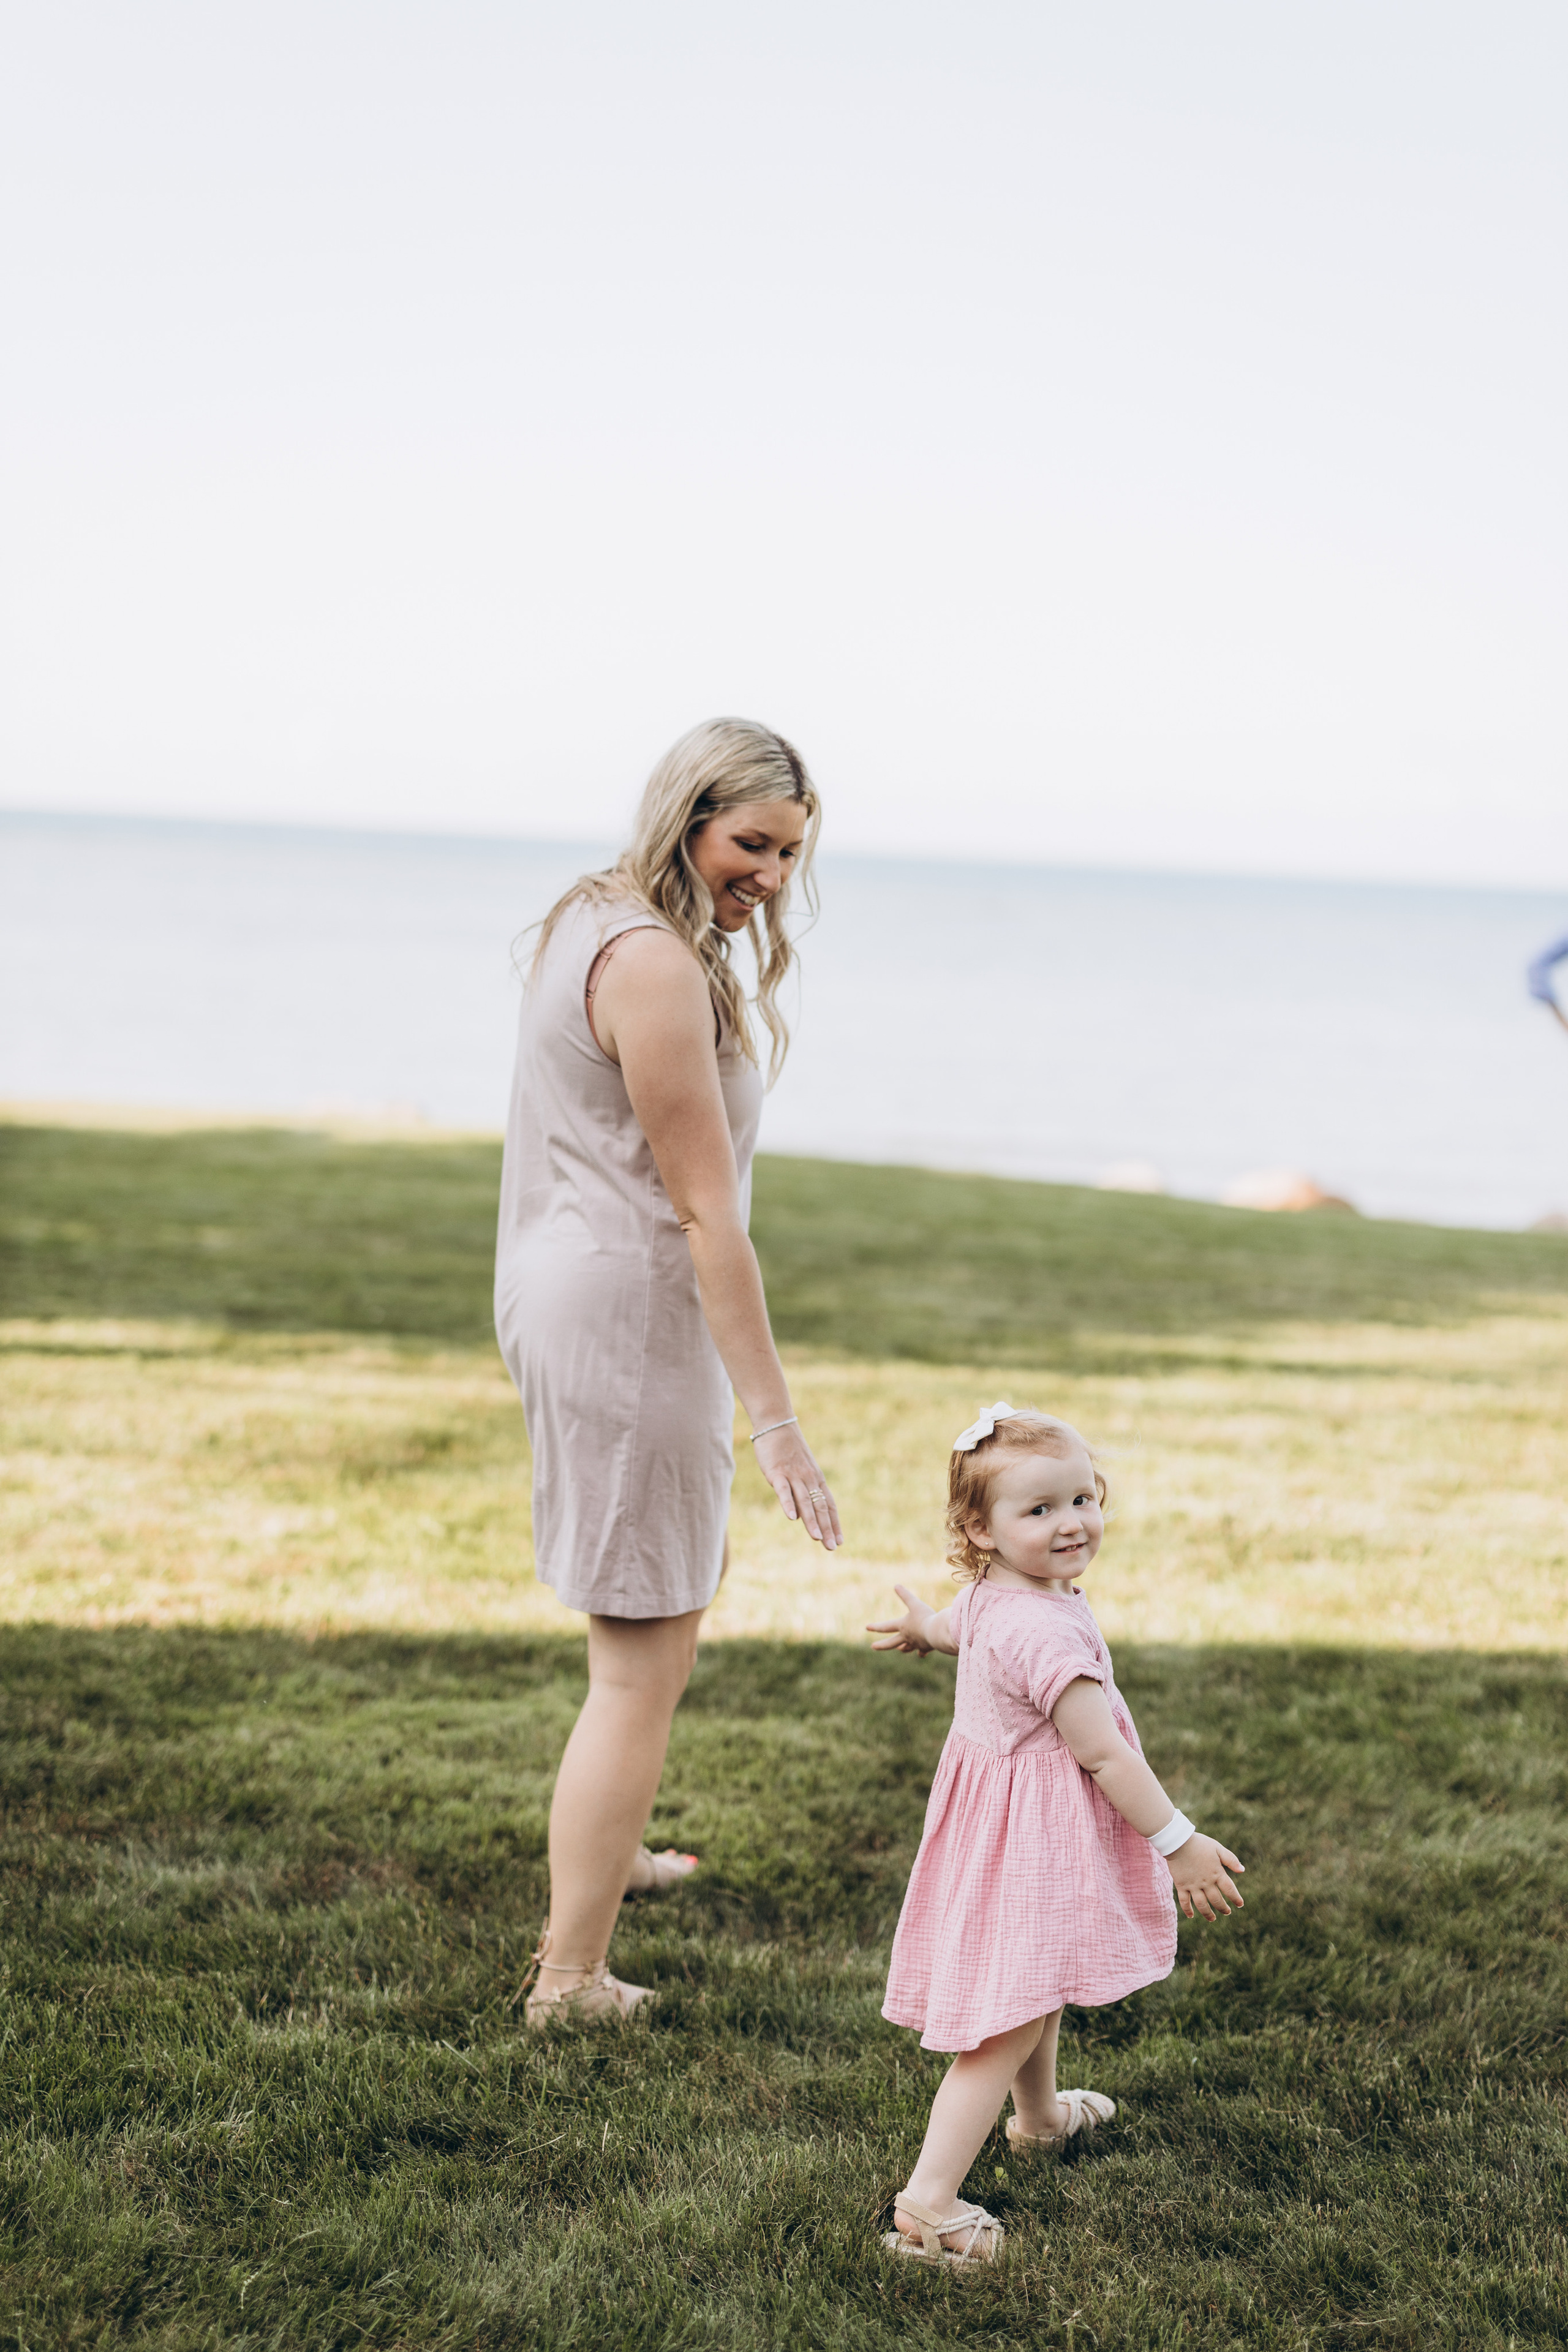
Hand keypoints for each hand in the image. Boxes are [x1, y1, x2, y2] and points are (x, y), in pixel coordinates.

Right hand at [751, 1423, 841, 1550]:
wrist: (776, 1424)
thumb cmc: (788, 1449)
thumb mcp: (800, 1470)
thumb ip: (803, 1490)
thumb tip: (803, 1514)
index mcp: (816, 1479)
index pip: (829, 1504)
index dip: (834, 1523)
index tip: (839, 1541)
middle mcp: (809, 1479)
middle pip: (820, 1507)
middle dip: (826, 1528)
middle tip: (832, 1547)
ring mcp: (794, 1476)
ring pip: (805, 1501)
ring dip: (811, 1521)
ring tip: (817, 1538)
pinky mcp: (777, 1473)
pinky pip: (784, 1491)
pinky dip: (788, 1504)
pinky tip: (792, 1518)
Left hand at [867, 1582, 939, 1653]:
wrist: (937, 1632)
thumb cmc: (925, 1617)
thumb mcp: (915, 1603)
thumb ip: (905, 1595)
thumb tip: (896, 1585)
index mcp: (902, 1626)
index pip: (886, 1627)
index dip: (876, 1626)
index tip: (866, 1627)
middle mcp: (907, 1637)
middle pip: (891, 1643)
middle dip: (882, 1645)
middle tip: (873, 1646)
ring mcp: (916, 1644)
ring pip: (906, 1648)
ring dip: (902, 1647)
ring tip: (899, 1648)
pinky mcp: (926, 1648)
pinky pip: (921, 1651)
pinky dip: (920, 1652)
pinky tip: (921, 1653)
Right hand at [1166, 1833, 1245, 1921]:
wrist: (1178, 1842)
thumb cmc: (1199, 1843)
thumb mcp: (1217, 1848)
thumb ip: (1231, 1859)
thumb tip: (1242, 1870)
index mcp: (1216, 1873)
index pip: (1230, 1890)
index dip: (1236, 1898)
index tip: (1240, 1904)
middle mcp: (1206, 1882)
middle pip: (1216, 1900)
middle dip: (1223, 1908)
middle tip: (1227, 1912)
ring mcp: (1193, 1885)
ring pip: (1202, 1905)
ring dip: (1208, 1914)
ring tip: (1212, 1918)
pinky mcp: (1181, 1885)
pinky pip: (1184, 1901)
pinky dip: (1187, 1909)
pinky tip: (1191, 1915)